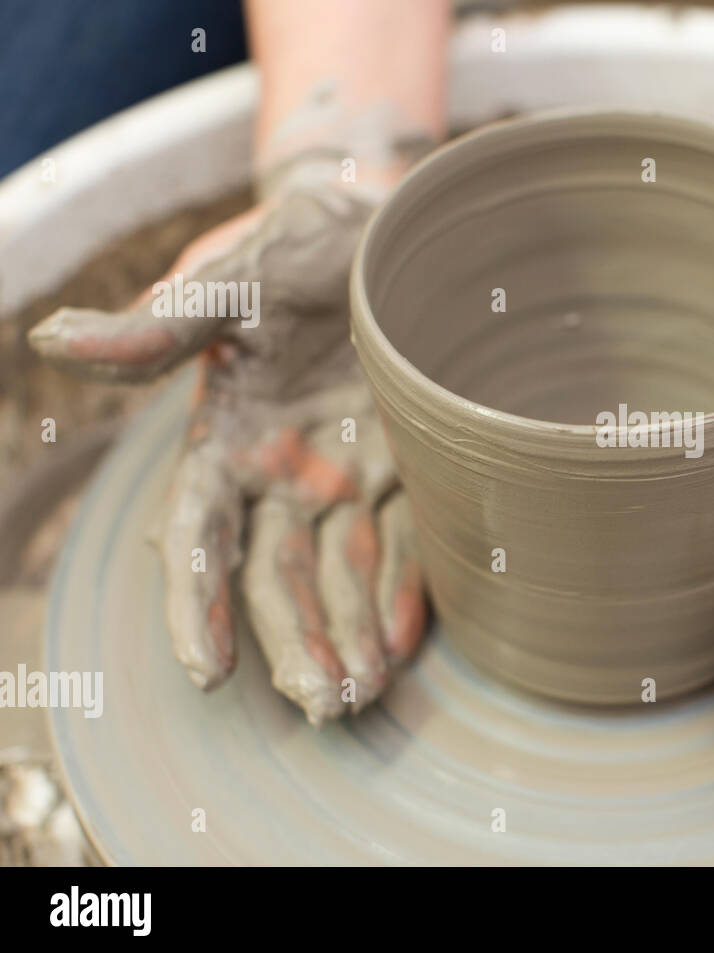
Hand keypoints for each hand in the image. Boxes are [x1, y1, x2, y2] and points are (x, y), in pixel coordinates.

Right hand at [28, 172, 427, 723]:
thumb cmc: (298, 247)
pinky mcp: (407, 476)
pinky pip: (405, 547)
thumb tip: (52, 343)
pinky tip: (407, 644)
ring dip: (350, 638)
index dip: (196, 602)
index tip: (207, 667)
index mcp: (228, 442)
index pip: (199, 537)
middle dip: (294, 644)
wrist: (386, 234)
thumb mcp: (234, 283)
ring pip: (341, 577)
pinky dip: (406, 595)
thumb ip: (160, 328)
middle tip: (323, 704)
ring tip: (364, 694)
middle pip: (278, 579)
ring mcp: (347, 484)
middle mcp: (283, 478)